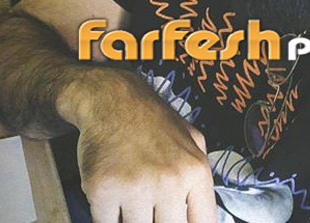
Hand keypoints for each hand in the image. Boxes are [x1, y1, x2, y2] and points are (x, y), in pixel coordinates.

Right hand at [59, 69, 215, 222]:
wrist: (114, 99)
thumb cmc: (153, 122)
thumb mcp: (193, 141)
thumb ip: (200, 180)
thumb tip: (206, 217)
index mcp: (195, 171)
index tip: (178, 220)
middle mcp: (170, 180)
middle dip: (159, 222)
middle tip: (152, 207)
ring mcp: (136, 186)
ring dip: (132, 219)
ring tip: (133, 197)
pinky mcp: (103, 189)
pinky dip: (109, 216)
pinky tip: (114, 196)